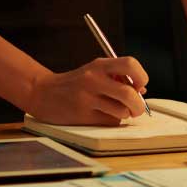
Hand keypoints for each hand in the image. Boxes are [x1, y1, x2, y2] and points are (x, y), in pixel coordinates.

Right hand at [25, 56, 149, 125]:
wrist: (44, 93)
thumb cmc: (76, 83)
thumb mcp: (95, 71)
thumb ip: (118, 77)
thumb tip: (142, 92)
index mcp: (100, 65)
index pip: (130, 64)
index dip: (141, 76)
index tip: (140, 85)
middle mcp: (94, 79)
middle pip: (130, 94)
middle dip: (138, 105)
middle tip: (136, 108)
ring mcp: (87, 98)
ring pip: (122, 111)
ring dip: (124, 114)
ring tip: (115, 110)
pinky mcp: (83, 116)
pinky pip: (109, 122)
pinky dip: (111, 121)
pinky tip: (101, 115)